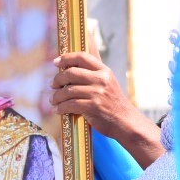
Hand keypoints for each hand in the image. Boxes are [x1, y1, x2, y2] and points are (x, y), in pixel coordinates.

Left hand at [49, 51, 162, 166]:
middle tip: (53, 85)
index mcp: (104, 71)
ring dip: (57, 96)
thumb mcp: (108, 84)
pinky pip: (70, 105)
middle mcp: (101, 79)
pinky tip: (58, 110)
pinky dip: (61, 108)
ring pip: (68, 90)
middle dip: (58, 79)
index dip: (66, 58)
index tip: (56, 62)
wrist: (126, 122)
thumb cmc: (113, 104)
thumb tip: (69, 72)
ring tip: (53, 100)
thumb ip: (93, 77)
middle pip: (71, 73)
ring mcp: (97, 93)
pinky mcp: (93, 107)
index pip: (82, 57)